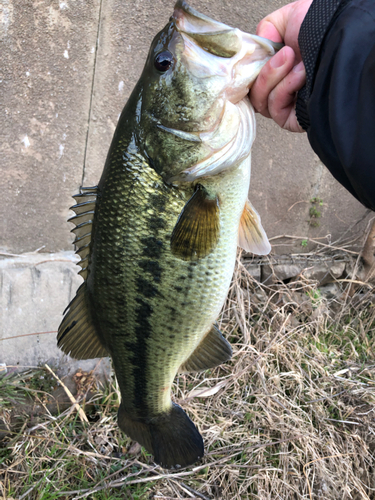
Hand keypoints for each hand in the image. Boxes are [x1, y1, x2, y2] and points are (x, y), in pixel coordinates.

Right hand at [250, 0, 312, 132]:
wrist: (341, 39)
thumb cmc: (323, 27)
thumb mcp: (288, 18)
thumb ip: (266, 31)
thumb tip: (256, 50)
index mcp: (279, 68)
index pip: (251, 80)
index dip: (250, 71)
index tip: (257, 57)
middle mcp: (282, 87)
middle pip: (254, 94)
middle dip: (265, 72)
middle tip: (286, 54)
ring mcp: (288, 104)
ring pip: (262, 102)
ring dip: (275, 79)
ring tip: (298, 63)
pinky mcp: (294, 119)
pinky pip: (275, 111)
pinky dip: (284, 90)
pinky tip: (301, 75)